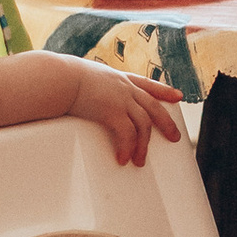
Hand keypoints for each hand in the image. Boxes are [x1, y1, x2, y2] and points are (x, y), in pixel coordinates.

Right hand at [64, 60, 183, 166]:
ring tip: (139, 161)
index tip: (178, 96)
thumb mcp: (82, 75)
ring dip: (143, 146)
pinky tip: (123, 159)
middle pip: (154, 106)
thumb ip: (90, 86)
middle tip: (175, 138)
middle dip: (166, 123)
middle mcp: (124, 88)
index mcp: (119, 78)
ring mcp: (121, 99)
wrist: (59, 77)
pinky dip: (127, 148)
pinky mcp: (112, 112)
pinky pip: (127, 134)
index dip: (164, 90)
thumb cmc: (63, 78)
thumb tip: (80, 94)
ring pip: (143, 124)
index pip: (147, 83)